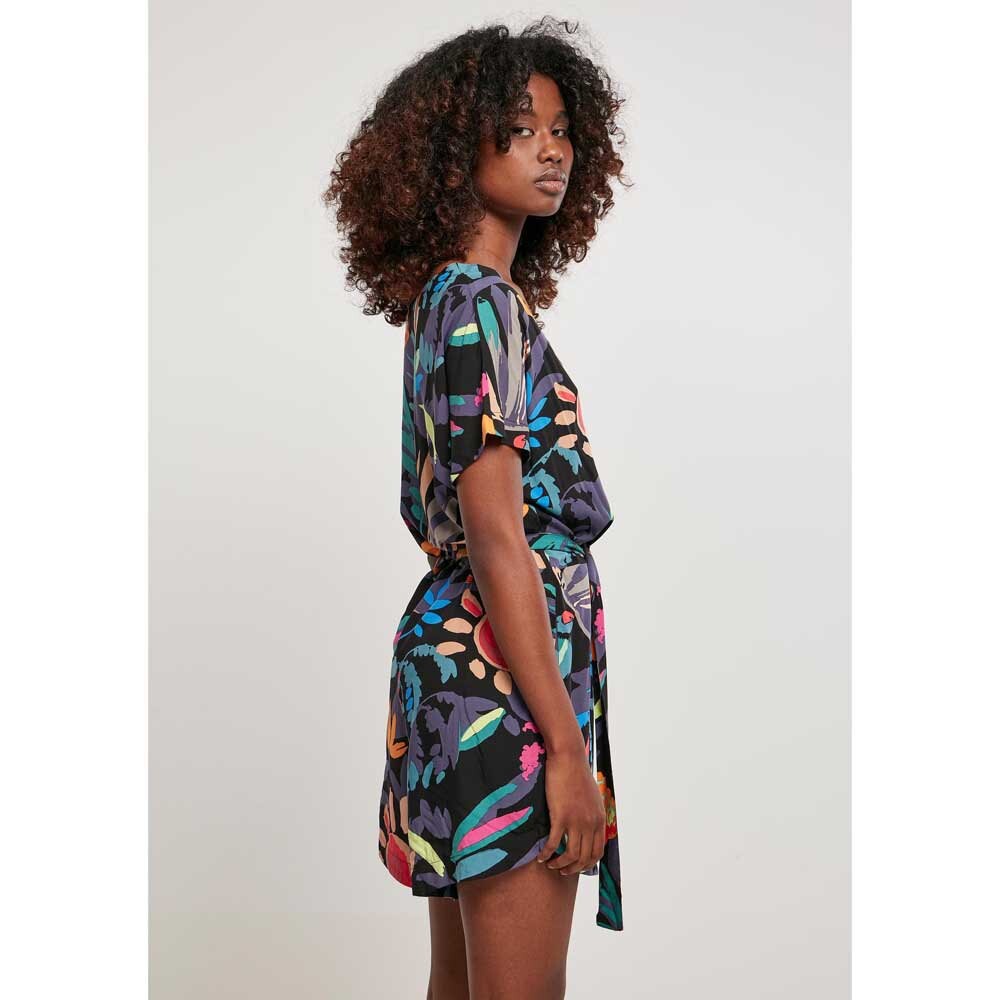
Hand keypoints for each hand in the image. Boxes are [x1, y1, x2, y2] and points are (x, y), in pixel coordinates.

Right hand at [535, 746, 605, 874]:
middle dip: (573, 868)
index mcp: (599, 819)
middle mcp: (590, 823)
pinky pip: (554, 843)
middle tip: (562, 870)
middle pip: (585, 857)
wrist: (568, 757)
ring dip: (560, 864)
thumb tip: (589, 824)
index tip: (577, 866)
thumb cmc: (577, 773)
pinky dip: (547, 853)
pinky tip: (540, 856)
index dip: (587, 863)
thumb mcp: (592, 796)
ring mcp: (576, 821)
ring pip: (570, 855)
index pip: (598, 851)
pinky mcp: (561, 816)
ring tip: (551, 865)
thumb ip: (592, 813)